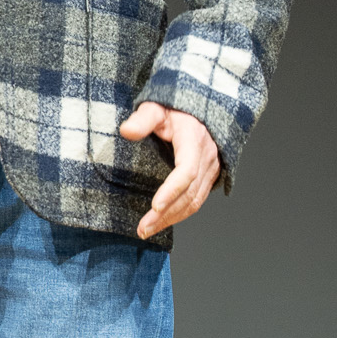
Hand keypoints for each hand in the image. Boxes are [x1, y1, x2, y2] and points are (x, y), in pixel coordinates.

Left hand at [119, 101, 220, 237]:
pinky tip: (162, 222)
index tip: (154, 206)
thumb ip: (142, 119)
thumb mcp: (156, 107)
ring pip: (195, 200)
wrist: (197, 110)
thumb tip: (126, 131)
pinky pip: (197, 200)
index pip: (186, 171)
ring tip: (147, 230)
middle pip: (189, 193)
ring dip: (172, 218)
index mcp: (194, 140)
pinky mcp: (209, 177)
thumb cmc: (173, 109)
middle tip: (143, 228)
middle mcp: (207, 157)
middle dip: (167, 213)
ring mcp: (210, 169)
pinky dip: (180, 214)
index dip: (171, 190)